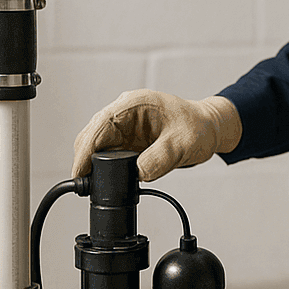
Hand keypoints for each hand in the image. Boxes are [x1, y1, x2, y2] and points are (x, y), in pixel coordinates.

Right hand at [72, 90, 240, 181]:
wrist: (209, 129)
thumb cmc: (198, 128)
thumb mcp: (182, 145)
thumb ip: (159, 159)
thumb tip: (137, 173)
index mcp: (134, 104)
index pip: (100, 124)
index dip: (86, 149)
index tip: (79, 171)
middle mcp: (124, 112)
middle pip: (92, 134)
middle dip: (85, 159)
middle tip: (86, 185)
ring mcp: (124, 125)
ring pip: (96, 145)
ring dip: (93, 163)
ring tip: (96, 185)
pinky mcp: (127, 138)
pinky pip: (107, 152)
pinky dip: (103, 166)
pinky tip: (105, 179)